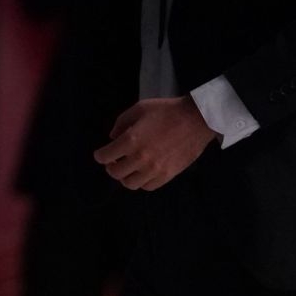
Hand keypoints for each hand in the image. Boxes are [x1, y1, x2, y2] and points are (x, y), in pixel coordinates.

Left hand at [93, 95, 217, 190]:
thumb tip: (113, 137)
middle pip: (115, 173)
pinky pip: (148, 186)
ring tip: (128, 168)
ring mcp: (154, 169)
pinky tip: (143, 172)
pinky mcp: (168, 175)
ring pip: (130, 184)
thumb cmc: (166, 111)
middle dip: (110, 167)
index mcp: (131, 140)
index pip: (105, 156)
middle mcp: (140, 158)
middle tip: (114, 161)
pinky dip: (141, 181)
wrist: (195, 120)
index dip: (100, 155)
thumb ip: (121, 123)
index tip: (101, 154)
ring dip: (125, 176)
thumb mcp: (139, 109)